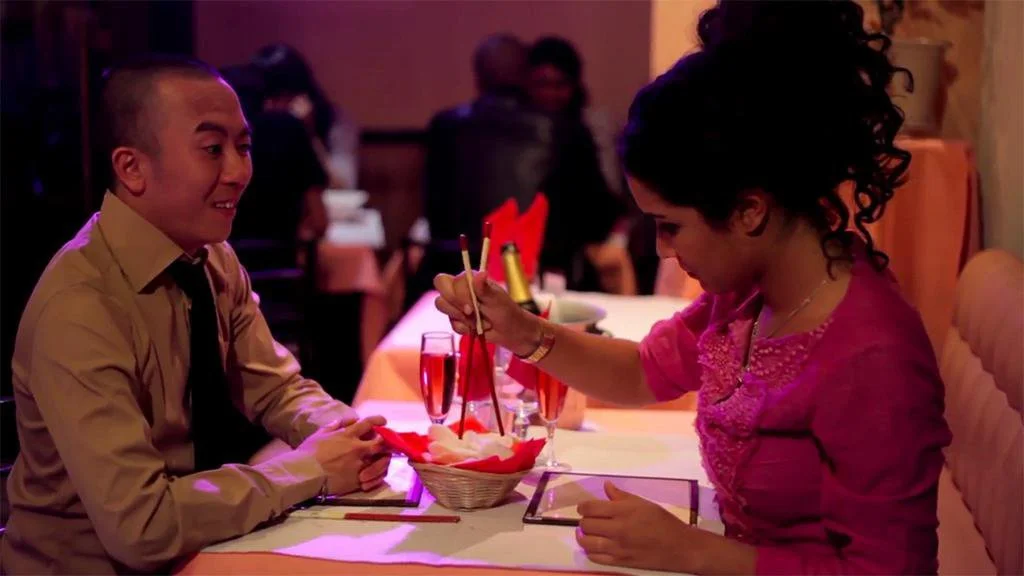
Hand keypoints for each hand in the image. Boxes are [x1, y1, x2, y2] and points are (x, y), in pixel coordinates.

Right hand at [296, 416, 387, 495]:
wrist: (303, 474)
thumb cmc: (308, 453)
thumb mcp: (320, 434)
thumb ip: (335, 426)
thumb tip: (346, 420)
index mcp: (347, 436)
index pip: (368, 423)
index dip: (378, 420)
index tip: (383, 421)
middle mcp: (356, 449)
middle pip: (380, 443)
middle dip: (385, 442)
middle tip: (385, 443)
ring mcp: (358, 466)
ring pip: (382, 461)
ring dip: (385, 459)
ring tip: (384, 459)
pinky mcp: (356, 481)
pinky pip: (375, 478)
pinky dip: (378, 475)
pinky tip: (378, 473)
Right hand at [433, 272, 541, 356]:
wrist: (510, 330)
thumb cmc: (505, 310)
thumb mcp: (496, 299)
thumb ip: (484, 288)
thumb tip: (481, 274)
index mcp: (466, 280)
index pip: (445, 282)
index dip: (456, 296)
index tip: (471, 307)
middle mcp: (458, 290)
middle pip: (440, 294)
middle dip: (455, 308)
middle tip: (472, 314)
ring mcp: (456, 306)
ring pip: (442, 309)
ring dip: (463, 319)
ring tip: (479, 321)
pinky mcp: (457, 320)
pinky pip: (452, 325)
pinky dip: (466, 329)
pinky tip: (477, 328)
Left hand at [576, 482, 704, 572]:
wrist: (679, 547)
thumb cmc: (663, 522)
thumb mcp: (644, 503)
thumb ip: (621, 496)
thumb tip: (606, 486)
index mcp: (623, 511)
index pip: (591, 508)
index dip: (583, 507)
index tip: (584, 507)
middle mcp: (617, 529)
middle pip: (586, 525)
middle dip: (584, 520)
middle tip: (589, 519)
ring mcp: (618, 547)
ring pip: (587, 542)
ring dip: (583, 536)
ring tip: (586, 533)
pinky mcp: (620, 562)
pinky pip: (596, 558)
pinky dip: (590, 552)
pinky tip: (593, 547)